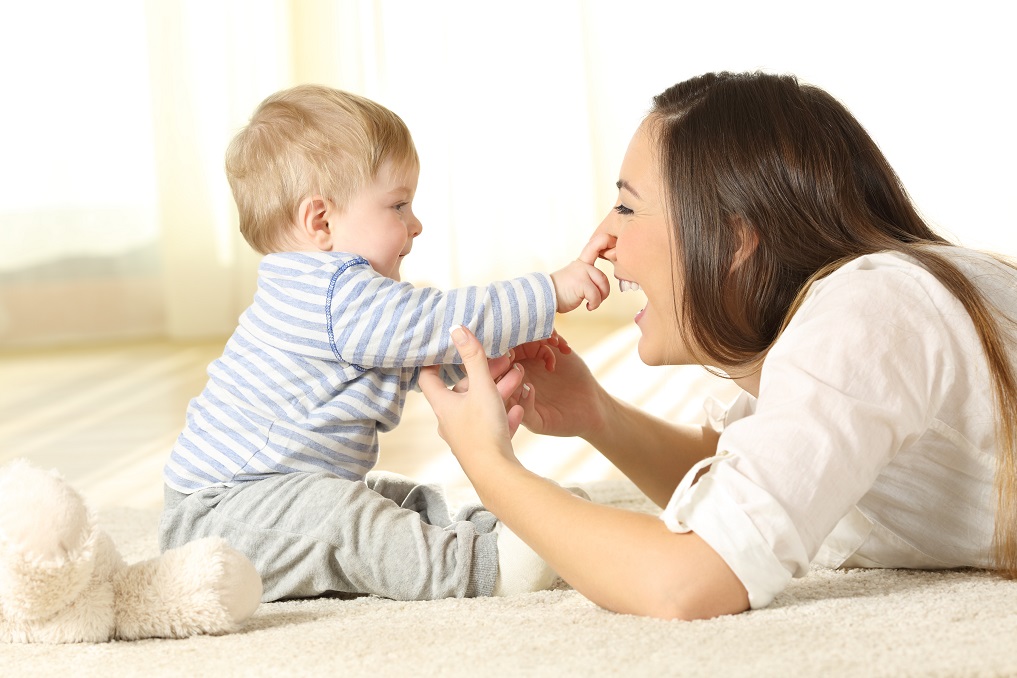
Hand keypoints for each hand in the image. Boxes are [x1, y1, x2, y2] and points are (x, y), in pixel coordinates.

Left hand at [419, 326, 525, 470]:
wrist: (497, 474)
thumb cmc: (483, 430)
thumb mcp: (481, 387)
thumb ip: (473, 358)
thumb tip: (457, 329)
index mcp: (443, 405)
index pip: (428, 377)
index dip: (434, 361)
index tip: (446, 348)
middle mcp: (449, 421)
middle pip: (463, 390)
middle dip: (483, 374)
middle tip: (502, 361)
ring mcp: (465, 436)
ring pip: (481, 406)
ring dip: (499, 391)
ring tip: (519, 379)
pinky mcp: (482, 448)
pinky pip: (492, 426)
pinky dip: (504, 414)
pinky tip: (519, 408)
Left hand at [509, 336, 609, 439]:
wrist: (589, 411)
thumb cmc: (560, 422)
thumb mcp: (540, 422)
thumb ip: (526, 409)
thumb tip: (523, 387)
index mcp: (507, 387)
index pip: (492, 368)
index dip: (499, 360)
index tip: (512, 358)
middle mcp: (516, 370)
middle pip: (507, 346)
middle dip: (518, 341)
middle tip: (534, 345)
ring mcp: (532, 359)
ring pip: (525, 337)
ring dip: (539, 335)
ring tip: (554, 344)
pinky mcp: (549, 350)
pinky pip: (545, 334)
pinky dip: (554, 336)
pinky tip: (565, 349)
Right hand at [550, 233, 613, 312]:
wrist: (544, 296)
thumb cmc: (561, 292)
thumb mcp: (575, 279)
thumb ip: (588, 277)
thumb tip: (603, 286)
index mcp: (581, 263)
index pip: (594, 245)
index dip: (605, 241)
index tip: (612, 240)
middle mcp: (582, 265)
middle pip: (603, 277)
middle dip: (603, 291)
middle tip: (596, 299)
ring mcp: (581, 273)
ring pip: (602, 286)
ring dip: (600, 298)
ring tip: (591, 303)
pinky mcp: (581, 283)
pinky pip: (596, 295)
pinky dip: (594, 304)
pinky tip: (588, 306)